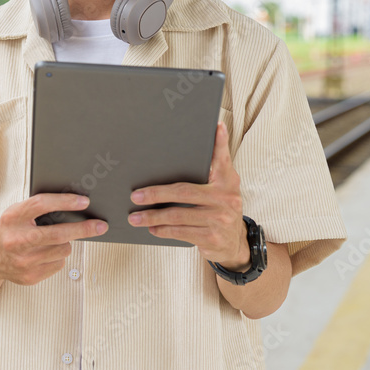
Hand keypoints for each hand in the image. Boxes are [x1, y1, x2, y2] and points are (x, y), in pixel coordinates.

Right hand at [0, 193, 107, 285]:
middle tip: (101, 225)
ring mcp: (24, 261)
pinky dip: (57, 257)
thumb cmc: (8, 230)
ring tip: (53, 240)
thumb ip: (38, 210)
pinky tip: (44, 254)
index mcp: (12, 218)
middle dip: (84, 229)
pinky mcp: (30, 276)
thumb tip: (73, 206)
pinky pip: (58, 264)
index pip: (42, 205)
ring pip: (63, 249)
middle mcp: (17, 240)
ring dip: (65, 243)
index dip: (65, 201)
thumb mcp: (16, 214)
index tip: (84, 201)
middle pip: (59, 234)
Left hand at [127, 122, 249, 268]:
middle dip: (156, 194)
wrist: (234, 244)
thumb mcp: (222, 188)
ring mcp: (219, 219)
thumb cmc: (220, 210)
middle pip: (183, 191)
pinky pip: (180, 232)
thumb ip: (212, 169)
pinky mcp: (211, 237)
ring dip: (152, 216)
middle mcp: (226, 198)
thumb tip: (197, 144)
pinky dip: (163, 230)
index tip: (216, 125)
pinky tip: (151, 227)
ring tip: (135, 217)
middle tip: (135, 195)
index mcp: (227, 181)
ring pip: (177, 215)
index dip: (220, 142)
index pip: (222, 159)